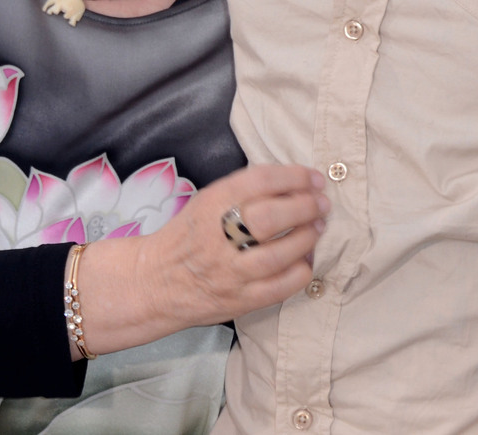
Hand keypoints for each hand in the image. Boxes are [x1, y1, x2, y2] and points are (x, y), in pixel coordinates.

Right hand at [73, 163, 325, 356]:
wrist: (155, 283)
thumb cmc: (189, 235)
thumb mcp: (207, 201)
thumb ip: (244, 190)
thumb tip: (295, 182)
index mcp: (211, 205)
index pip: (259, 181)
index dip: (294, 176)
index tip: (314, 177)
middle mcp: (219, 237)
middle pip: (272, 216)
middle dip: (306, 206)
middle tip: (322, 203)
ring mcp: (230, 272)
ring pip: (280, 253)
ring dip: (308, 237)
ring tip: (319, 227)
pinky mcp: (240, 301)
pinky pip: (281, 286)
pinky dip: (302, 270)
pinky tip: (306, 258)